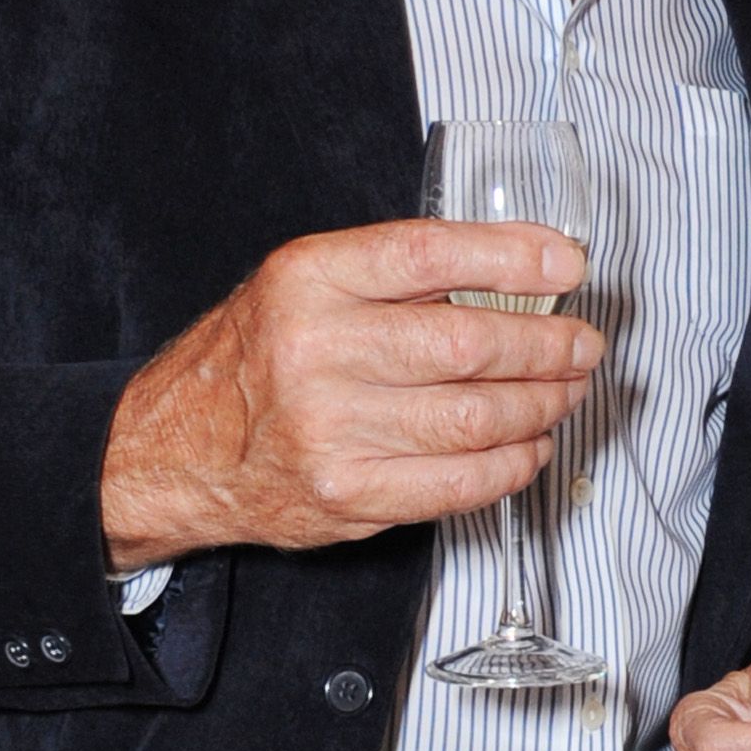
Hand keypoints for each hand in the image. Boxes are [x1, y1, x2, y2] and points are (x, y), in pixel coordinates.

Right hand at [101, 218, 600, 566]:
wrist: (169, 451)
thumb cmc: (251, 361)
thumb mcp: (304, 286)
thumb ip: (397, 276)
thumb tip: (522, 271)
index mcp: (307, 279)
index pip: (432, 254)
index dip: (514, 258)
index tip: (567, 266)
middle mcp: (315, 351)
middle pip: (468, 344)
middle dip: (548, 345)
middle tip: (582, 342)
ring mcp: (330, 431)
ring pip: (476, 418)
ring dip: (542, 404)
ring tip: (565, 390)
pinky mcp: (346, 496)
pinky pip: (459, 483)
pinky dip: (513, 464)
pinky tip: (530, 445)